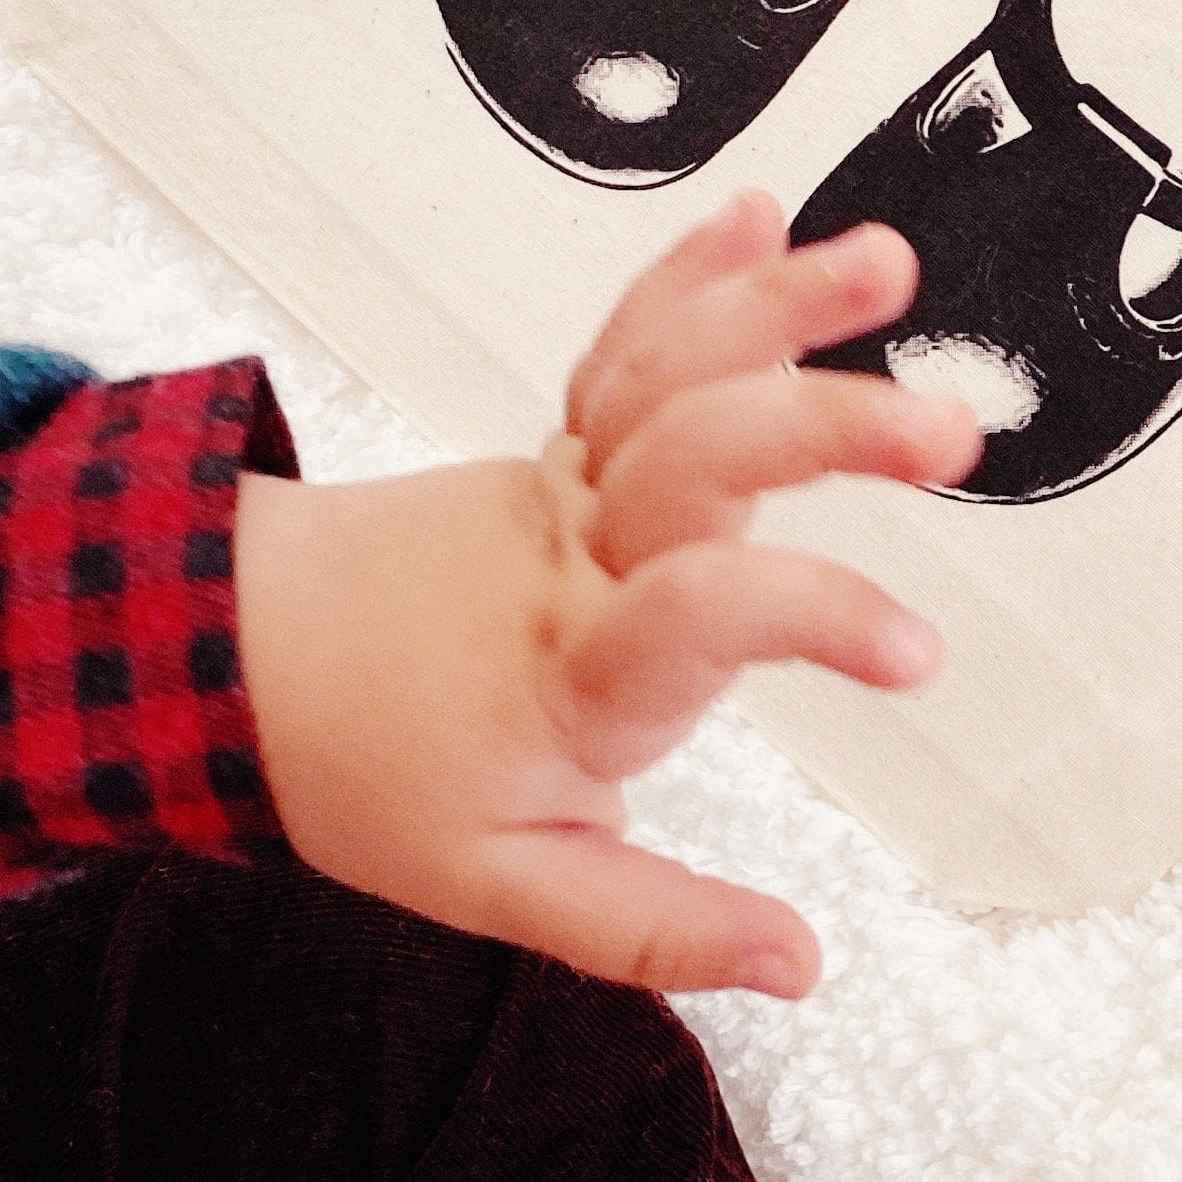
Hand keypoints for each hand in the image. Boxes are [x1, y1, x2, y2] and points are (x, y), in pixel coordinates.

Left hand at [236, 195, 977, 996]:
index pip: (703, 614)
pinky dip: (695, 280)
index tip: (917, 653)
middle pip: (699, 456)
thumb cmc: (375, 774)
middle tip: (953, 429)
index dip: (811, 615)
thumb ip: (655, 927)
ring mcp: (564, 486)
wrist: (228, 662)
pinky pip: (626, 349)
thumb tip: (801, 961)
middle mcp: (577, 555)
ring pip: (671, 374)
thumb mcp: (504, 885)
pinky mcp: (557, 451)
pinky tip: (764, 219)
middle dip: (828, 426)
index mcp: (578, 670)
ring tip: (889, 262)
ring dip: (780, 308)